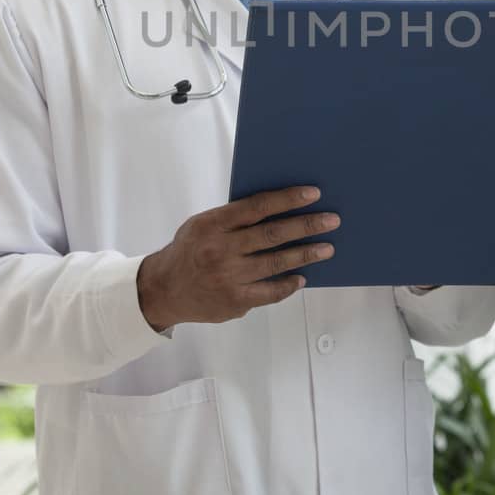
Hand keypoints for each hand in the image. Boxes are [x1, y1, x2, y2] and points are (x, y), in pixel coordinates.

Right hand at [136, 187, 337, 330]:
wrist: (162, 289)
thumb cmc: (189, 250)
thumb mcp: (202, 224)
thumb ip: (233, 218)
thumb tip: (278, 207)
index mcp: (213, 224)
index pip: (258, 206)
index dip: (287, 199)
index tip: (313, 194)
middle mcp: (222, 250)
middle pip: (273, 234)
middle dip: (306, 225)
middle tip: (332, 220)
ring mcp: (229, 277)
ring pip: (276, 263)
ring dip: (306, 254)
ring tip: (327, 248)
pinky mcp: (235, 301)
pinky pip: (270, 292)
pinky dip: (288, 284)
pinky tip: (302, 277)